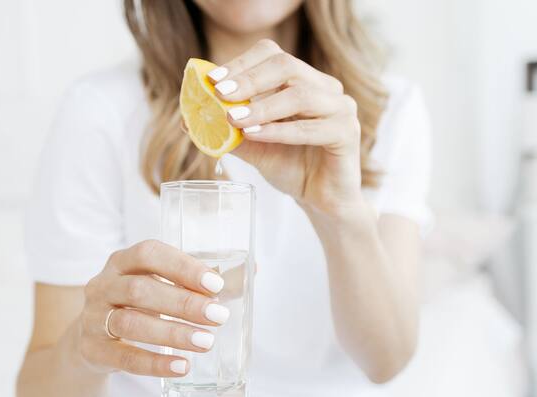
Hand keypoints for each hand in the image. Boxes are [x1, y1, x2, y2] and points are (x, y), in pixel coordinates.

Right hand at [75, 240, 228, 376]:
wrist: (91, 339)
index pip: (148, 253)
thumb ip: (201, 280)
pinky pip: (123, 357)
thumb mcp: (160, 286)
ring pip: (130, 322)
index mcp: (122, 261)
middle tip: (218, 317)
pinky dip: (154, 363)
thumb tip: (252, 269)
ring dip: (172, 333)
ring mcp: (93, 317)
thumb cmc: (138, 305)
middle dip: (183, 303)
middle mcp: (102, 285)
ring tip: (205, 342)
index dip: (182, 267)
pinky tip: (182, 366)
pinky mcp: (91, 349)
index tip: (215, 285)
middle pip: (140, 289)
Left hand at [209, 39, 364, 216]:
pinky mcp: (348, 133)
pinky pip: (312, 127)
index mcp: (304, 81)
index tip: (213, 80)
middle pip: (287, 65)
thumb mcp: (253, 146)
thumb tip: (188, 120)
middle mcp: (325, 87)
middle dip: (248, 79)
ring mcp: (341, 108)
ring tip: (234, 120)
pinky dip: (280, 131)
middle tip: (220, 94)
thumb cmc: (291, 167)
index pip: (273, 55)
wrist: (320, 201)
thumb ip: (227, 131)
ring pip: (301, 94)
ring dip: (262, 107)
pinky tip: (256, 135)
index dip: (242, 64)